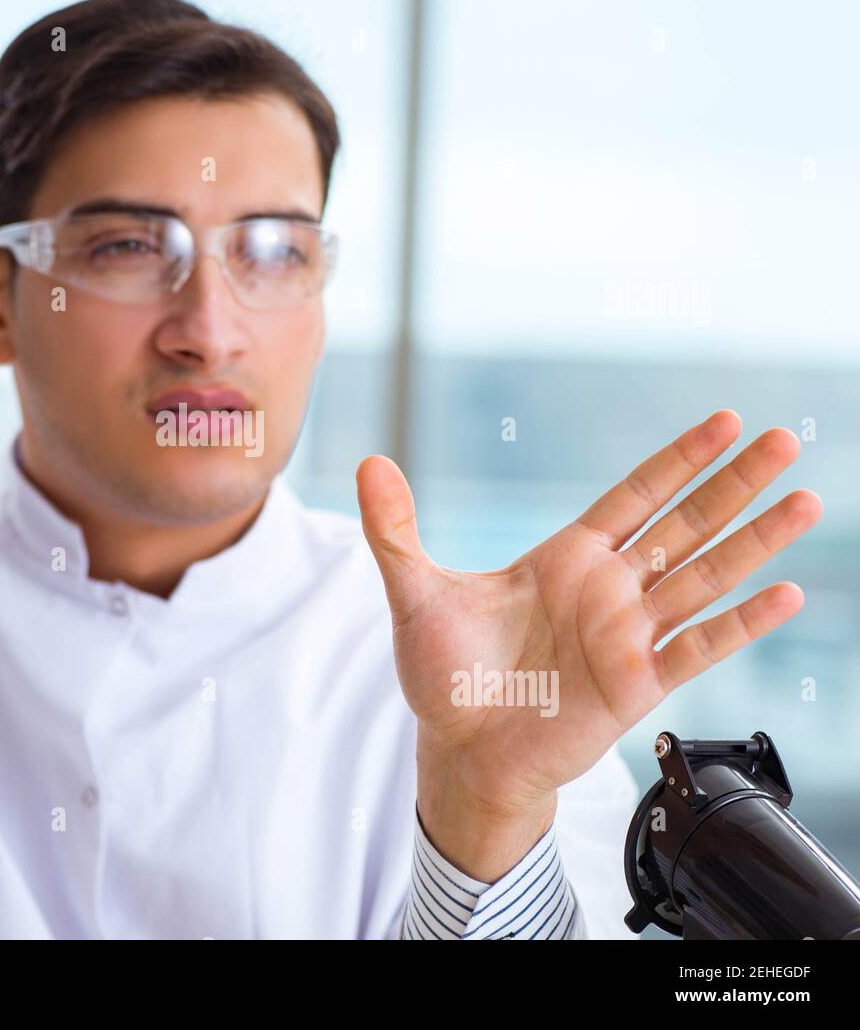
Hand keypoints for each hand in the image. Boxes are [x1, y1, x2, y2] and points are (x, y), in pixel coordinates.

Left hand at [356, 411, 820, 876]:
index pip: (636, 495)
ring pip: (705, 576)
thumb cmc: (445, 675)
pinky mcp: (638, 684)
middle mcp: (608, 590)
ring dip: (755, 541)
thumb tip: (367, 462)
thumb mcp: (415, 591)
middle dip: (733, 484)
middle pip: (684, 524)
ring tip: (805, 500)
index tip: (723, 422)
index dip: (679, 460)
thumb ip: (395, 529)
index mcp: (565, 559)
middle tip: (782, 440)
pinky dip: (741, 622)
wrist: (458, 751)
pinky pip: (699, 646)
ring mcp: (629, 635)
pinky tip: (784, 594)